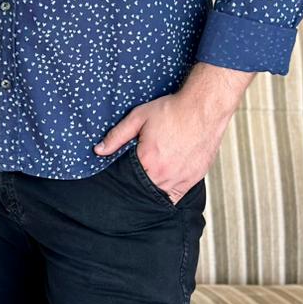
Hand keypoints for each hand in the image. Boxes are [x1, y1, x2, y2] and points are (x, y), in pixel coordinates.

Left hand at [94, 61, 253, 202]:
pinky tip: (165, 180)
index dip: (125, 179)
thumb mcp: (138, 118)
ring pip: (164, 196)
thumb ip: (116, 136)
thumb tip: (99, 150)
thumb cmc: (172, 111)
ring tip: (151, 176)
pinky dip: (171, 191)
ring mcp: (184, 178)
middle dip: (139, 186)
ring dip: (155, 189)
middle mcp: (167, 175)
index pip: (130, 182)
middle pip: (147, 192)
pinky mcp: (196, 177)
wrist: (203, 108)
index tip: (123, 175)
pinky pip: (180, 194)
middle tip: (137, 176)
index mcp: (150, 162)